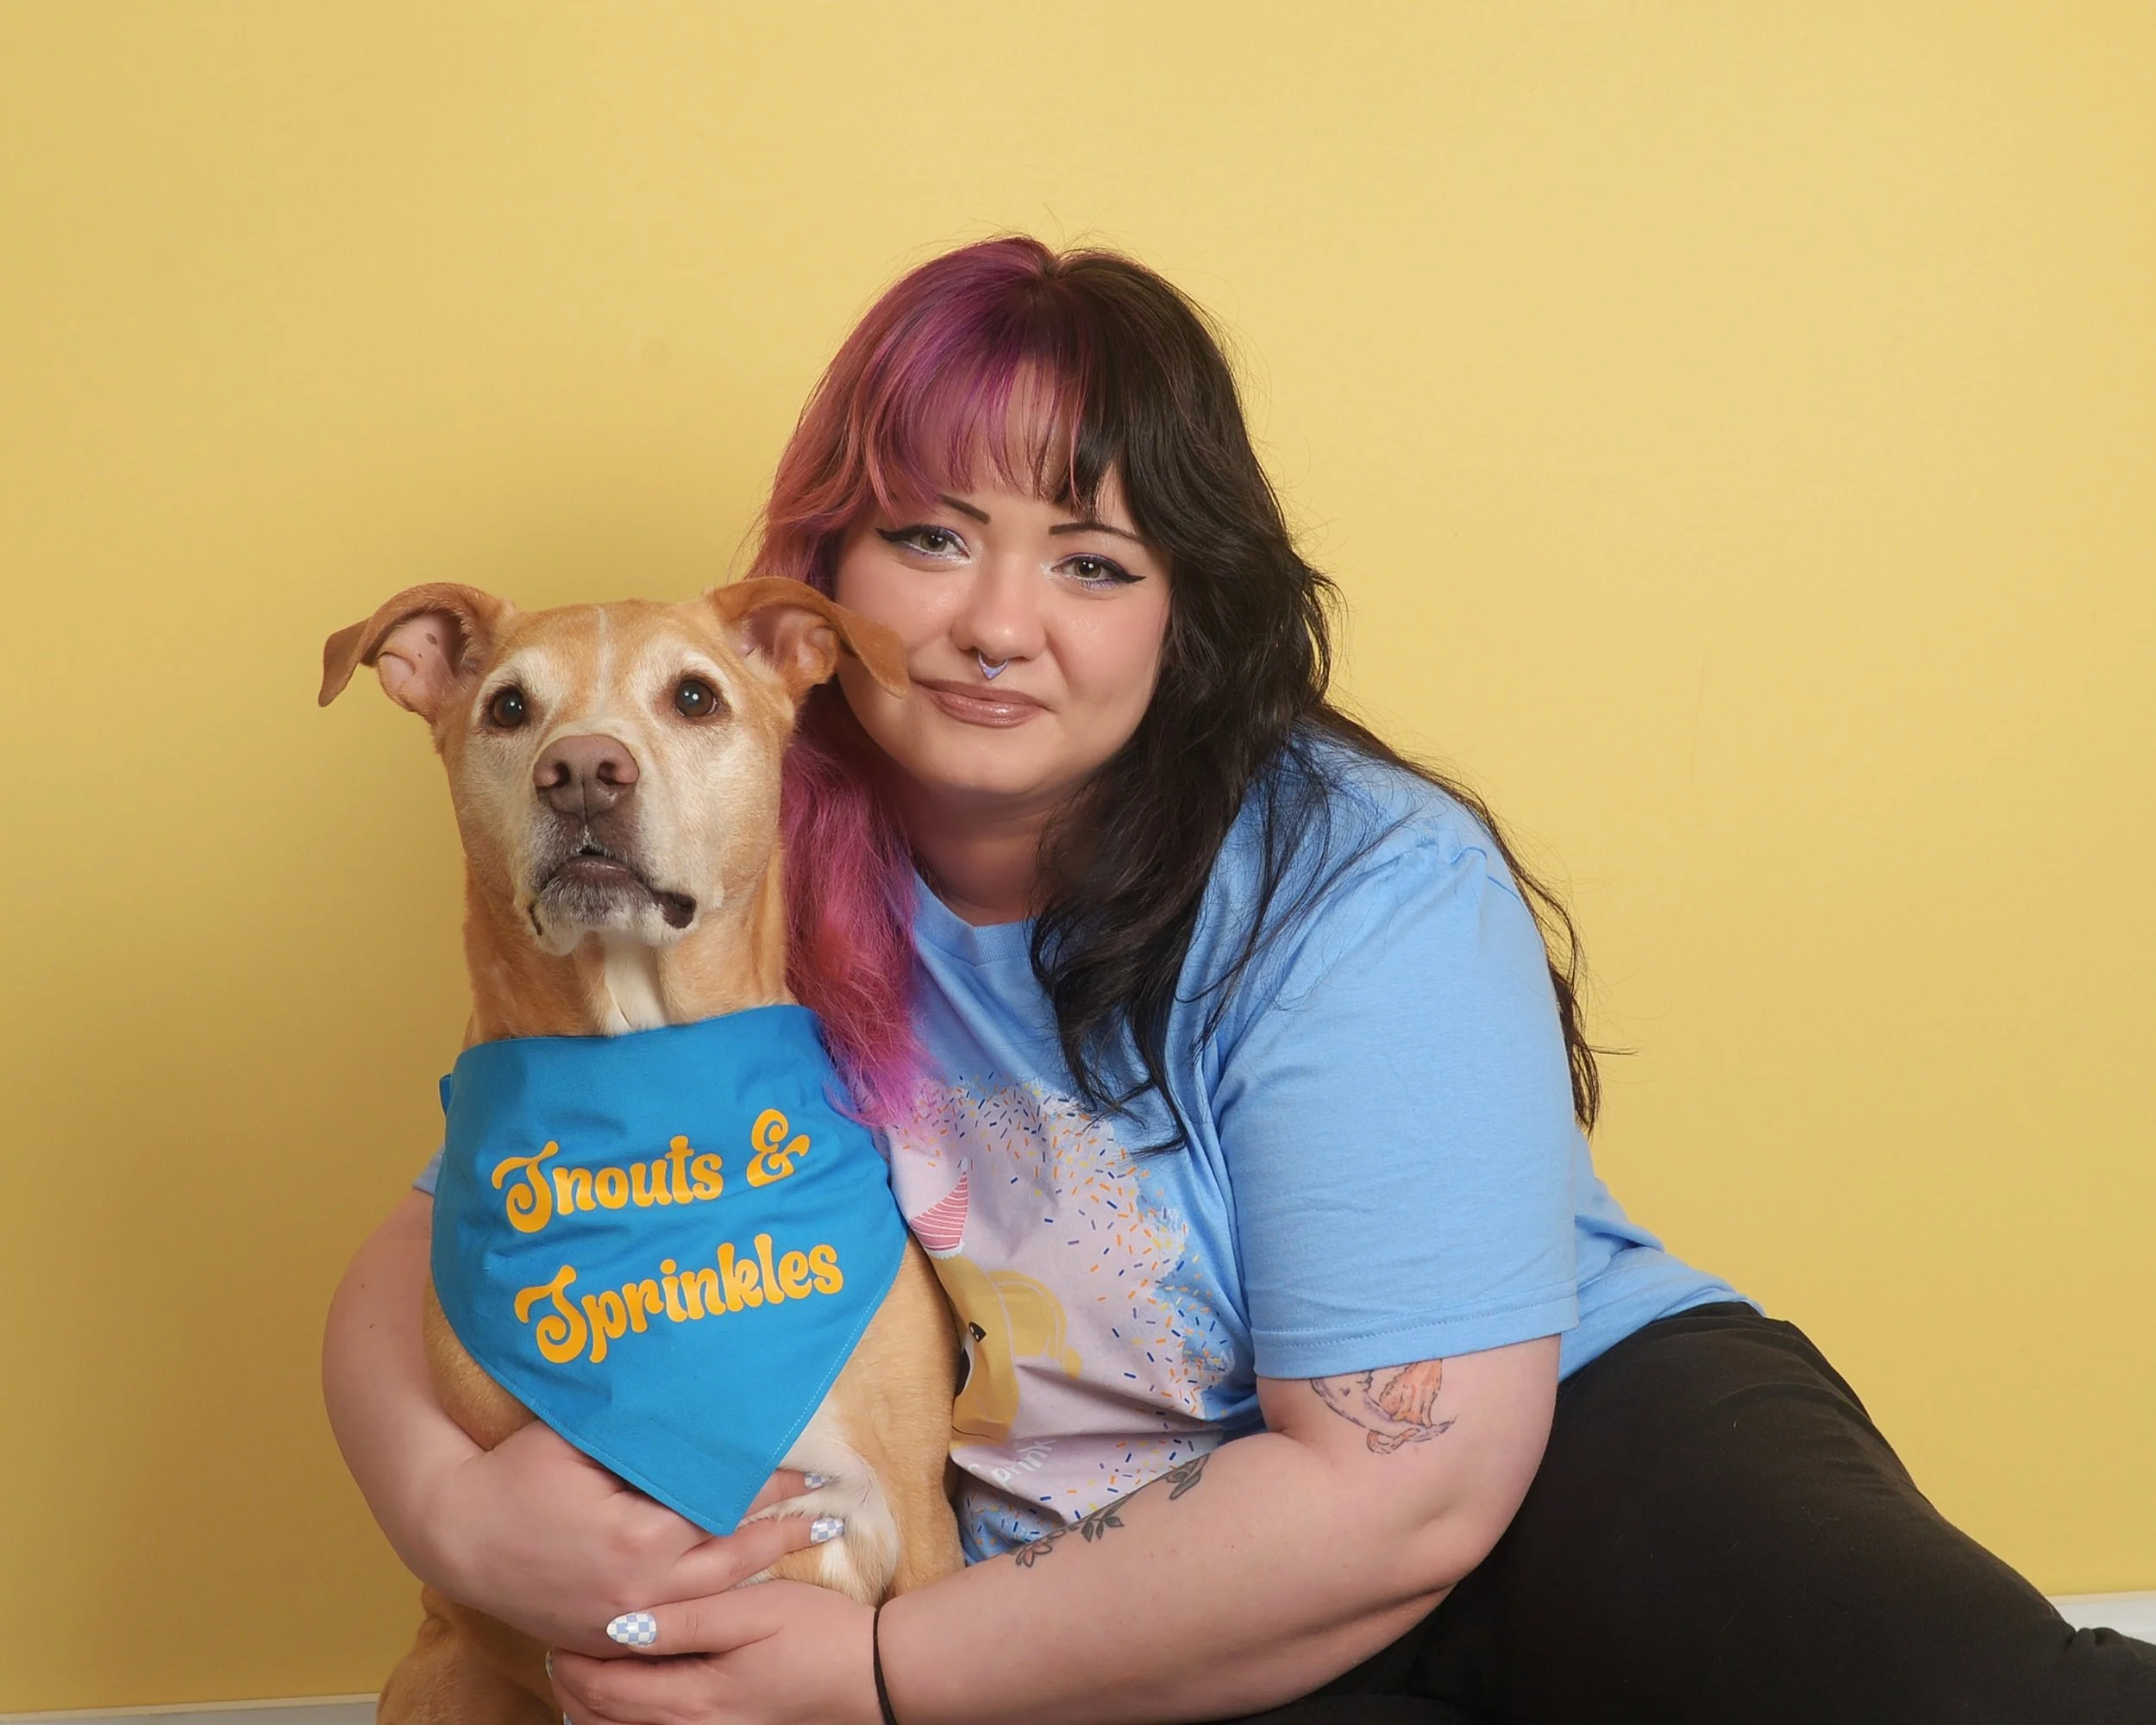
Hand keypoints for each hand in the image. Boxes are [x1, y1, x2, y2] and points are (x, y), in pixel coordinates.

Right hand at [421, 1422, 826, 1654]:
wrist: (457, 1537)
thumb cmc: (516, 1475)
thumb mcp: (578, 1440)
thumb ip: (643, 1432)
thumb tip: (701, 1408)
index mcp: (638, 1536)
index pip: (724, 1507)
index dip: (770, 1488)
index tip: (810, 1470)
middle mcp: (641, 1587)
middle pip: (733, 1559)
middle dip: (784, 1534)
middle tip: (830, 1514)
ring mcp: (625, 1620)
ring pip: (712, 1596)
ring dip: (761, 1569)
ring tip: (804, 1544)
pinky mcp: (610, 1635)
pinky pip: (679, 1620)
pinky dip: (716, 1600)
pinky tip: (744, 1583)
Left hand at [551, 1581, 880, 1724]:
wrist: (873, 1676)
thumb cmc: (816, 1634)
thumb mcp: (755, 1610)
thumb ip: (688, 1620)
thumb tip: (622, 1624)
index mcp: (693, 1698)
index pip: (606, 1689)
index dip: (574, 1660)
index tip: (560, 1626)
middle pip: (606, 1720)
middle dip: (575, 1685)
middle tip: (561, 1646)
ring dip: (594, 1708)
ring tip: (583, 1671)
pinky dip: (628, 1721)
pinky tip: (628, 1700)